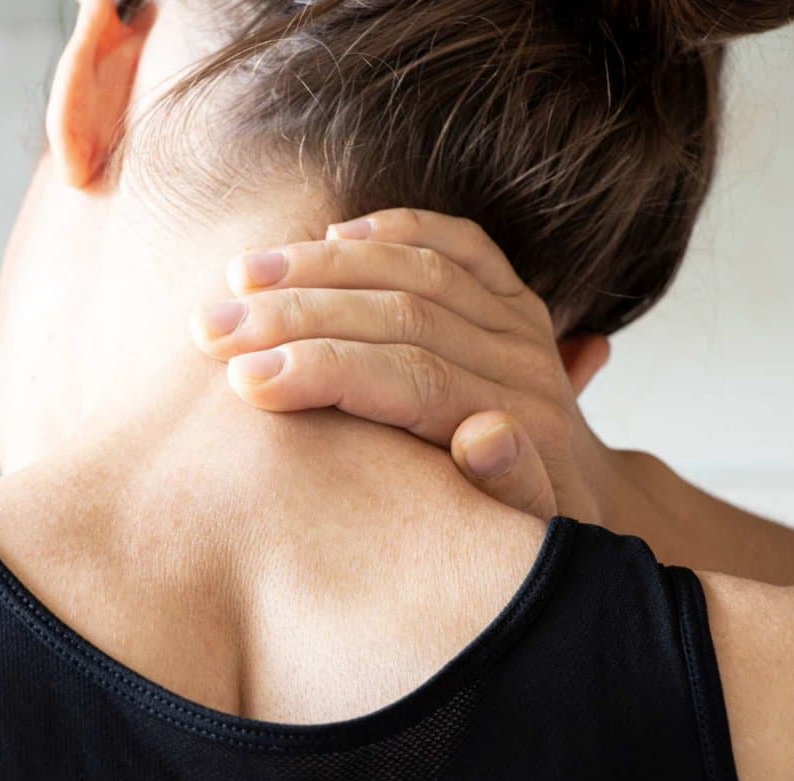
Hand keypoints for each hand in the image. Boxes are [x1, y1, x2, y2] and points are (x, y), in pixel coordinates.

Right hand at [190, 208, 613, 522]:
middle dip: (296, 314)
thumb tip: (487, 434)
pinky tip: (335, 231)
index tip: (244, 378)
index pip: (408, 378)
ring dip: (320, 265)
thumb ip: (515, 492)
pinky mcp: (513, 295)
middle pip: (400, 312)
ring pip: (416, 266)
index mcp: (523, 420)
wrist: (583, 498)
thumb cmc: (531, 532)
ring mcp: (520, 319)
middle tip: (210, 326)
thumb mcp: (531, 539)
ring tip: (240, 275)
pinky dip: (396, 228)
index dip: (322, 371)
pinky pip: (459, 240)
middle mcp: (523, 359)